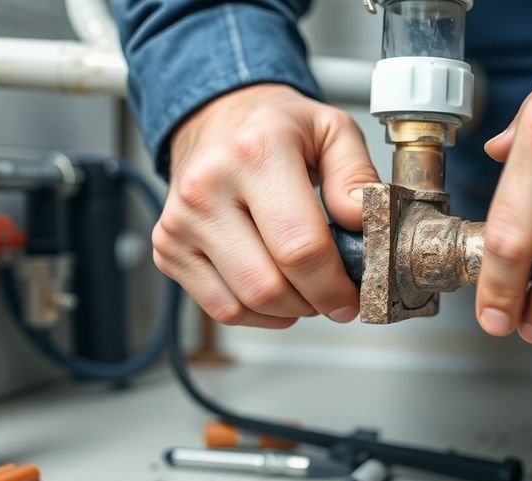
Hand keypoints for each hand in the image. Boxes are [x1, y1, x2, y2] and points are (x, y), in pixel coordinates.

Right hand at [153, 84, 378, 327]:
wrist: (216, 116)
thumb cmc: (275, 127)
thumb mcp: (333, 130)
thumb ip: (357, 176)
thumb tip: (364, 224)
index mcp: (257, 153)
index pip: (300, 246)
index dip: (334, 285)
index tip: (353, 295)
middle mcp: (208, 187)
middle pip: (269, 285)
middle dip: (313, 302)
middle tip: (335, 295)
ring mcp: (181, 222)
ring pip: (244, 304)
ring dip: (287, 311)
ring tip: (306, 288)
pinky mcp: (167, 247)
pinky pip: (220, 309)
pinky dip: (256, 313)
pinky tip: (275, 291)